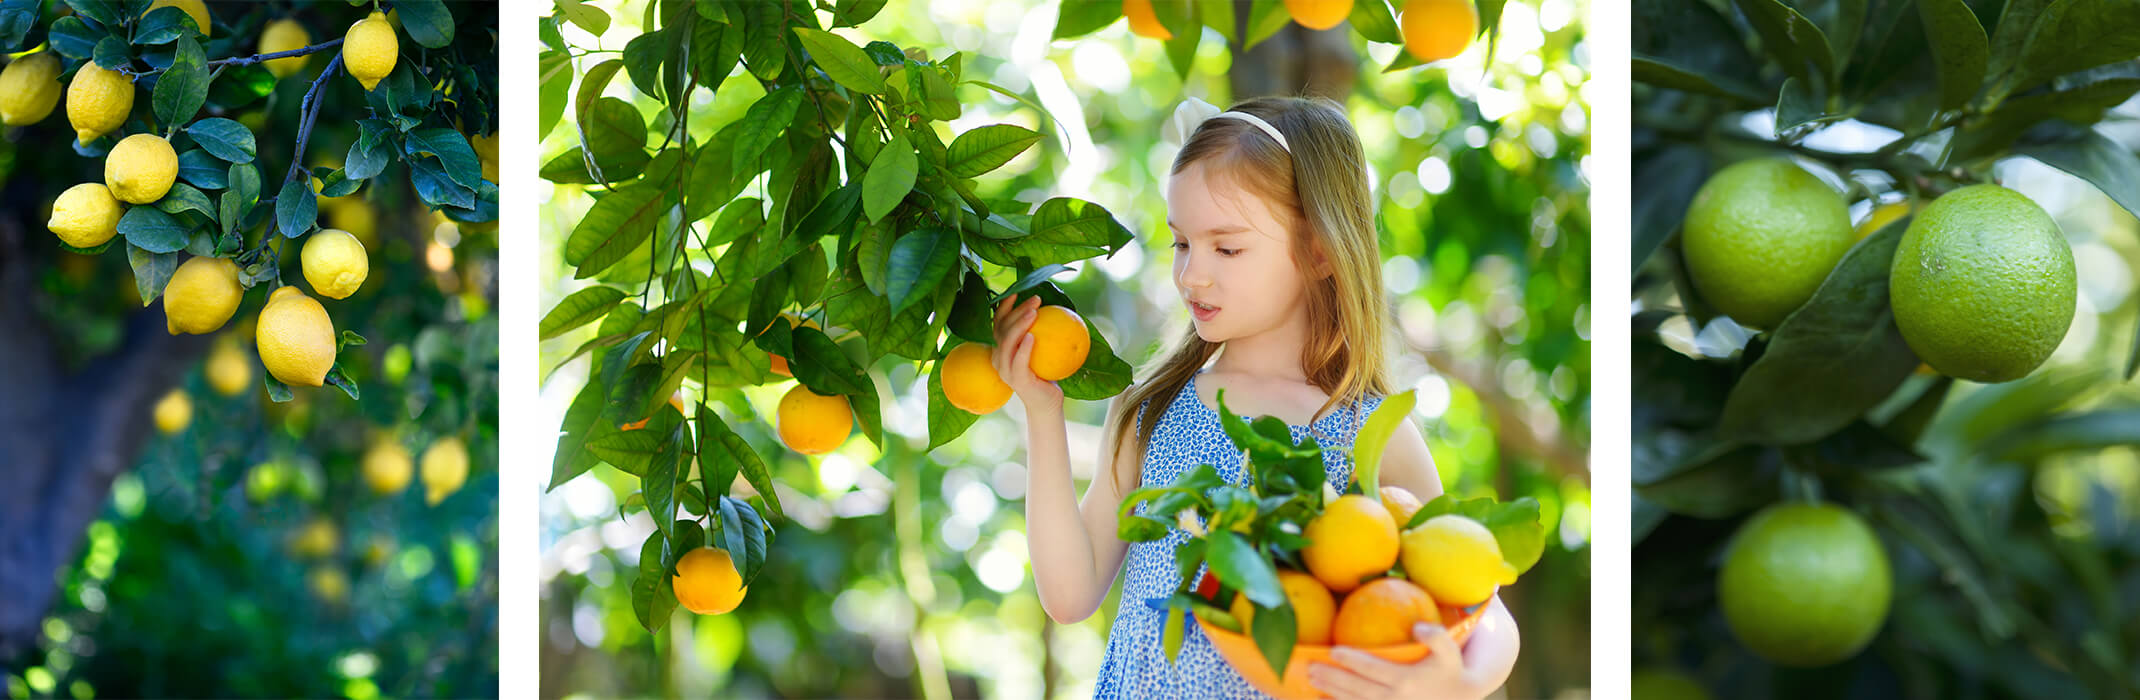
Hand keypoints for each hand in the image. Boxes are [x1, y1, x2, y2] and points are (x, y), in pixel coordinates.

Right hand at [990, 294, 1063, 407]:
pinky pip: (1019, 360)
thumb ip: (1040, 332)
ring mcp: (1005, 370)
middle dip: (1016, 311)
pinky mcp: (1017, 380)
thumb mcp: (1041, 350)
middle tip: (1035, 300)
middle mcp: (998, 359)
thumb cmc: (1046, 374)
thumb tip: (1052, 308)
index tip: (1016, 292)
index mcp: (1000, 350)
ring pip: (1007, 342)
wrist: (1047, 403)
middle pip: (1002, 329)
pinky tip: (1033, 335)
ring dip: (1019, 325)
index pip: (998, 324)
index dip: (1003, 307)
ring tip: (1034, 313)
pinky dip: (1024, 347)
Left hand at [1308, 623, 1493, 699]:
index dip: (1352, 661)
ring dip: (1332, 693)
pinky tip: (1324, 699)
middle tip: (1311, 667)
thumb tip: (1417, 627)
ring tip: (1312, 681)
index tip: (1332, 651)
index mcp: (1406, 680)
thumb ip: (1436, 636)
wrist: (1458, 698)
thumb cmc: (1449, 670)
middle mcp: (1395, 698)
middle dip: (1333, 678)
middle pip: (1358, 688)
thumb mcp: (1450, 651)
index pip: (1373, 669)